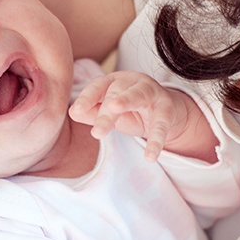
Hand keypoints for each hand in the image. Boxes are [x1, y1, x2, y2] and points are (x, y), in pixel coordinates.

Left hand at [69, 71, 189, 161]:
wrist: (167, 113)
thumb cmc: (131, 112)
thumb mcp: (110, 115)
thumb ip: (92, 113)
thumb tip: (72, 113)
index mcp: (114, 82)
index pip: (97, 87)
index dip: (87, 98)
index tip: (76, 111)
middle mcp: (132, 82)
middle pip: (116, 93)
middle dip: (105, 111)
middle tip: (96, 133)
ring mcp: (151, 92)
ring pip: (138, 96)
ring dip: (126, 101)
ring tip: (114, 109)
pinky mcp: (167, 108)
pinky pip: (161, 124)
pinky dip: (156, 140)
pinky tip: (150, 157)